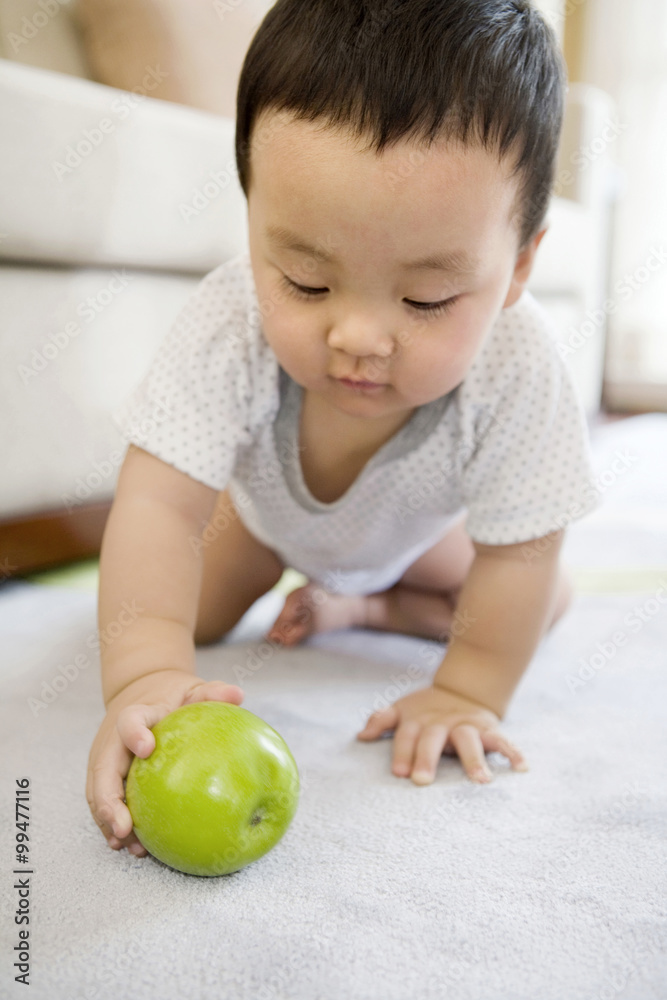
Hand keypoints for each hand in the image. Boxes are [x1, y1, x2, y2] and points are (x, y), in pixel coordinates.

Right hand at [86, 669, 243, 855]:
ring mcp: (105, 757)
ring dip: (108, 819)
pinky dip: (111, 823)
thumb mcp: (194, 690)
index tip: (147, 748)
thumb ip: (212, 693)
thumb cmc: (173, 696)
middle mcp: (113, 738)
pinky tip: (129, 845)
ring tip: (126, 844)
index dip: (134, 733)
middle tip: (124, 827)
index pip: (130, 720)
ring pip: (97, 791)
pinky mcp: (105, 774)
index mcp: (137, 713)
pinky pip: (104, 801)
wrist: (141, 691)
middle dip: (109, 800)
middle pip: (102, 769)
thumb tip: (238, 695)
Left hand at [357, 683, 528, 784]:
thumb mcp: (403, 711)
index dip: (402, 752)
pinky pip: (502, 740)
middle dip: (427, 758)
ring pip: (469, 739)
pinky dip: (513, 752)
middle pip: (433, 738)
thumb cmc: (425, 711)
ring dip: (474, 759)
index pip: (407, 734)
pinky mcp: (488, 728)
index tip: (400, 773)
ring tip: (481, 781)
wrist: (462, 690)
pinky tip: (521, 768)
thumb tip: (361, 735)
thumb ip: (382, 720)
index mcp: (418, 720)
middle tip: (422, 781)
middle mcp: (441, 722)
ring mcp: (466, 724)